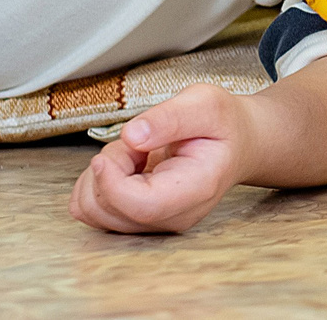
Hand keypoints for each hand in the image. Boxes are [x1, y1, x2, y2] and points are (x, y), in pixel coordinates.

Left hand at [68, 85, 250, 234]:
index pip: (141, 206)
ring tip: (134, 152)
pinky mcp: (136, 221)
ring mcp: (154, 223)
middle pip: (109, 211)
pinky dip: (96, 182)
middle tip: (136, 141)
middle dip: (107, 168)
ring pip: (93, 211)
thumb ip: (169, 117)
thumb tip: (132, 136)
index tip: (111, 151)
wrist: (234, 145)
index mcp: (196, 189)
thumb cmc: (222, 125)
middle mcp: (173, 217)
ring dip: (100, 174)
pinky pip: (92, 209)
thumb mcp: (205, 104)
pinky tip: (123, 166)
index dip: (112, 182)